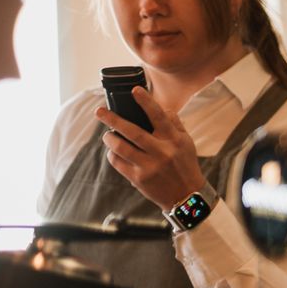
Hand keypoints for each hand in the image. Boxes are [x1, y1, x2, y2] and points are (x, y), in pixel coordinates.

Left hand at [97, 86, 203, 211]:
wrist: (187, 197)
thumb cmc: (185, 165)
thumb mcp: (187, 144)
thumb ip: (175, 124)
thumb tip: (161, 107)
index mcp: (174, 140)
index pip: (159, 117)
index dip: (146, 102)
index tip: (134, 90)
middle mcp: (161, 152)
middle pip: (132, 131)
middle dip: (112, 119)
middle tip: (99, 111)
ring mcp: (149, 166)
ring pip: (120, 147)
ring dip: (109, 138)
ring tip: (107, 135)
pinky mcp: (139, 179)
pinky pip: (118, 162)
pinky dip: (112, 155)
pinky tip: (114, 153)